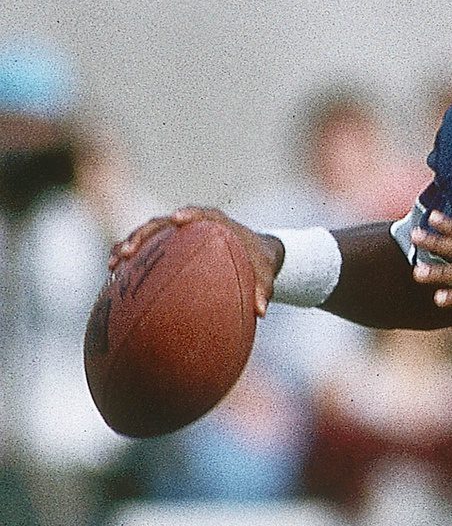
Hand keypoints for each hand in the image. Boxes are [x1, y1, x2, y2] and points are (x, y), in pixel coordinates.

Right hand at [110, 206, 281, 317]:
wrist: (251, 253)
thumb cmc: (258, 262)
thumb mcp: (265, 275)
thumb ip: (264, 290)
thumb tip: (261, 312)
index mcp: (214, 222)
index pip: (198, 213)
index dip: (187, 215)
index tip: (176, 219)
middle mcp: (190, 223)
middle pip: (161, 223)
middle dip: (142, 235)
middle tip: (128, 252)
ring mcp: (174, 233)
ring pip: (146, 235)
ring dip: (128, 246)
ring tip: (112, 264)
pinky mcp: (166, 245)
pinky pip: (144, 250)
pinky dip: (129, 260)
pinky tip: (113, 276)